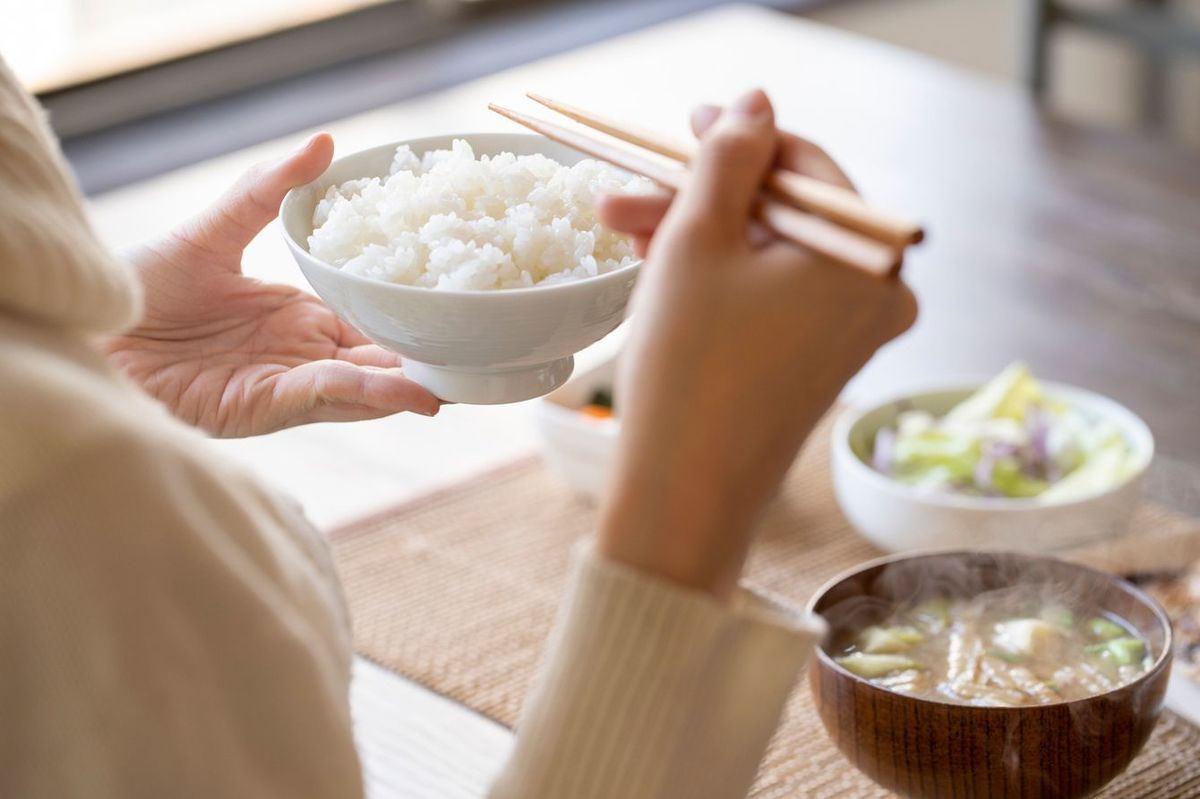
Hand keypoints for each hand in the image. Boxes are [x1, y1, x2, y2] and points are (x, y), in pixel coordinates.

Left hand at [103, 134, 440, 436]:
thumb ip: (269, 192)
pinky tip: (407, 391)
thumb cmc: (140, 285)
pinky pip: (322, 398)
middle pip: (375, 362)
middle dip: (422, 363)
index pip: (367, 323)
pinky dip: (366, 395)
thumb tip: (326, 142)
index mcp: (296, 319)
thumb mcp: (215, 231)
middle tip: (476, 356)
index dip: (408, 320)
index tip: (455, 308)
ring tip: (455, 382)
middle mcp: (298, 356)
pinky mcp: (259, 409)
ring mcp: (282, 386)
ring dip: (406, 386)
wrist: (88, 327)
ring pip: (360, 388)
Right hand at [595, 90, 916, 598]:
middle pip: (781, 215)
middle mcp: (880, 295)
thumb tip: (754, 103)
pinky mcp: (820, 367)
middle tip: (624, 196)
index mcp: (871, 257)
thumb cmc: (691, 365)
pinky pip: (772, 299)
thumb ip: (729, 157)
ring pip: (768, 257)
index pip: (804, 165)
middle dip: (698, 201)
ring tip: (621, 237)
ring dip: (697, 240)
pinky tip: (660, 273)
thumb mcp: (698, 239)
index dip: (735, 142)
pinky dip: (720, 282)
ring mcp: (853, 337)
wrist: (686, 498)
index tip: (678, 131)